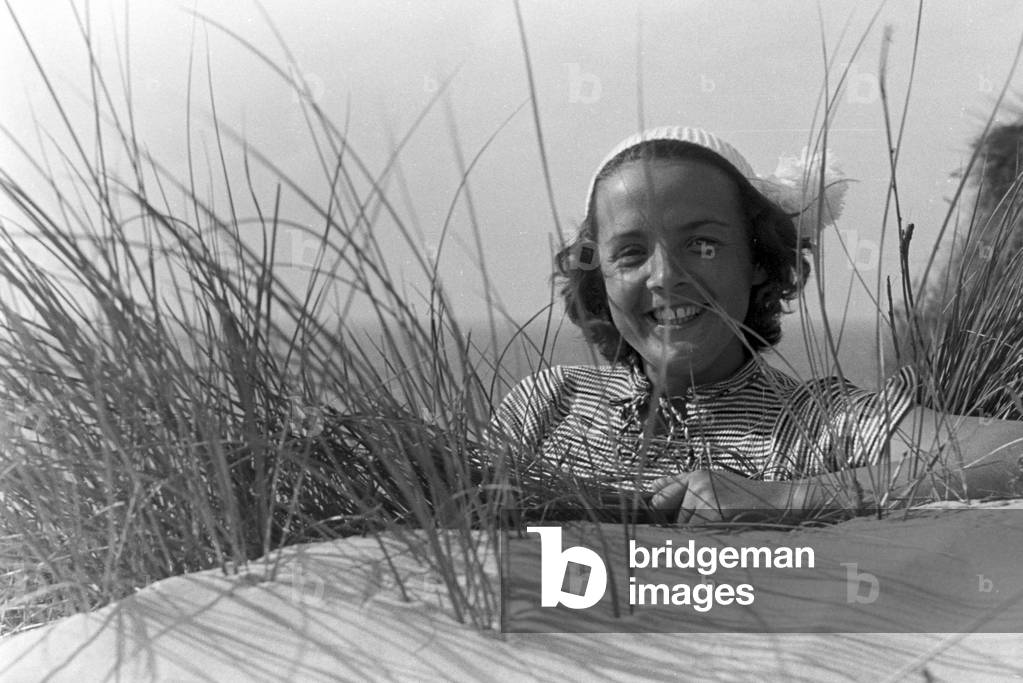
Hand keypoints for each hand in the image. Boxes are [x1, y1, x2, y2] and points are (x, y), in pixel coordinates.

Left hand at [648, 469, 805, 524]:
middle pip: (667, 513)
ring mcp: (703, 496)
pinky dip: (703, 540)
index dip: (654, 508)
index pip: (661, 491)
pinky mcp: (713, 512)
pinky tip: (721, 533)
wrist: (778, 501)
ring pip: (682, 527)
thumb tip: (654, 490)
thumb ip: (686, 487)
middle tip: (695, 531)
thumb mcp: (716, 484)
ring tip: (719, 528)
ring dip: (693, 535)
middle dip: (675, 526)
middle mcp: (696, 482)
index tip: (651, 518)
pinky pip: (695, 535)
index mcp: (696, 475)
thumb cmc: (747, 497)